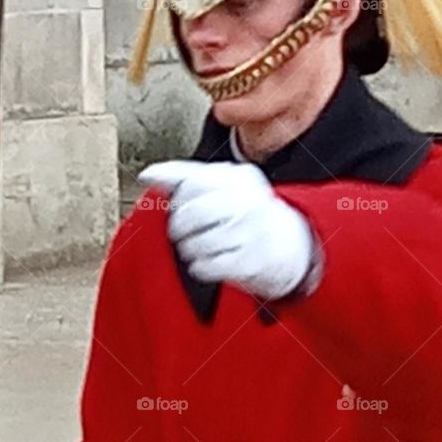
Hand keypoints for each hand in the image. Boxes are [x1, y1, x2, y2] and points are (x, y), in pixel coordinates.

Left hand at [138, 160, 318, 300]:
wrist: (294, 245)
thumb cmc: (249, 214)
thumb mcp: (223, 185)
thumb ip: (183, 176)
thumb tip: (147, 174)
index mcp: (238, 177)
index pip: (189, 184)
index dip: (180, 201)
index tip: (186, 208)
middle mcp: (247, 201)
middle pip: (188, 215)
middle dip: (181, 229)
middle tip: (190, 233)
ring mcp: (252, 231)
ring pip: (194, 243)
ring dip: (191, 250)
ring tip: (205, 247)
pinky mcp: (252, 261)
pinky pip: (206, 266)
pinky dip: (202, 267)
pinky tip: (212, 262)